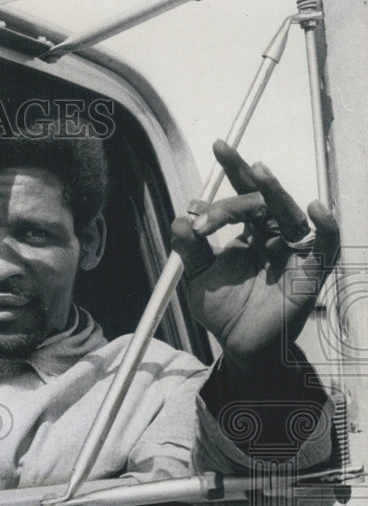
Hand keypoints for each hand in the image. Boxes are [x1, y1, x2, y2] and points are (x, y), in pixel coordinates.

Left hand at [170, 140, 339, 378]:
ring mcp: (294, 253)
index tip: (211, 160)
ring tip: (259, 170)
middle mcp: (275, 237)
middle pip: (264, 201)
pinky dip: (325, 227)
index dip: (231, 174)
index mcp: (250, 233)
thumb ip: (191, 248)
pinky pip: (325, 246)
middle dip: (239, 191)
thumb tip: (180, 218)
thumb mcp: (198, 277)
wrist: (238, 345)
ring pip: (289, 215)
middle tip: (216, 189)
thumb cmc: (223, 310)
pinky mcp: (310, 273)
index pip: (243, 196)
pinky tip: (316, 209)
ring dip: (274, 192)